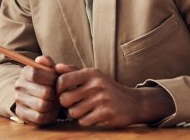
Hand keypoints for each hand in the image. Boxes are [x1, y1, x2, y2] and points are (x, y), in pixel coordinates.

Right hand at [13, 55, 58, 124]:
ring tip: (54, 101)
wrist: (37, 96)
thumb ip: (48, 63)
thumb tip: (43, 60)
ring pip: (43, 105)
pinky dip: (49, 114)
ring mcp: (19, 100)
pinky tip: (50, 110)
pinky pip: (40, 117)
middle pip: (44, 92)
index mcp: (25, 72)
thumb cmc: (47, 81)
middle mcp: (19, 85)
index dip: (50, 78)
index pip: (35, 73)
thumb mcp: (48, 70)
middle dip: (55, 93)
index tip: (55, 80)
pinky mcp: (22, 114)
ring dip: (53, 105)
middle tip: (57, 93)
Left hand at [55, 63, 173, 127]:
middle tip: (74, 104)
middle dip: (67, 104)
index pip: (63, 80)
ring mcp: (102, 100)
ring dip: (77, 114)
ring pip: (73, 113)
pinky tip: (93, 116)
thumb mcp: (93, 75)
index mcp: (91, 73)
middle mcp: (96, 85)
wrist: (133, 102)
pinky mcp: (107, 114)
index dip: (58, 89)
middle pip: (65, 99)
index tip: (63, 93)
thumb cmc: (107, 88)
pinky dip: (86, 121)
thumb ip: (73, 71)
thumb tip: (56, 67)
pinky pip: (84, 122)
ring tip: (86, 109)